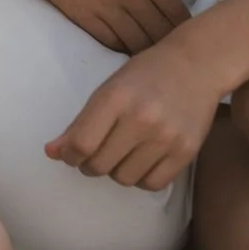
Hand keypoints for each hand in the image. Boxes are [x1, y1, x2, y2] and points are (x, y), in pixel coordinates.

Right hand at [8, 0, 189, 52]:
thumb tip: (154, 2)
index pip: (176, 12)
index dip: (183, 30)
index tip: (184, 37)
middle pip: (160, 32)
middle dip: (167, 46)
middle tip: (167, 54)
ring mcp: (106, 7)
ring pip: (137, 42)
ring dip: (144, 52)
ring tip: (148, 58)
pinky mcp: (83, 16)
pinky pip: (111, 41)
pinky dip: (121, 48)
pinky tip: (123, 49)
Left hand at [46, 40, 223, 189]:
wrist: (196, 65)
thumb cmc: (145, 75)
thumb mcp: (107, 89)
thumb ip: (80, 122)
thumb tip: (52, 152)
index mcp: (116, 98)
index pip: (82, 143)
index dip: (68, 155)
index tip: (69, 154)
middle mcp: (142, 119)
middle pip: (100, 165)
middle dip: (88, 165)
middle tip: (93, 155)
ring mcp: (167, 137)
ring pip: (125, 179)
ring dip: (115, 172)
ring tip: (118, 155)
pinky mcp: (187, 152)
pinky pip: (153, 184)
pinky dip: (140, 179)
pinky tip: (139, 162)